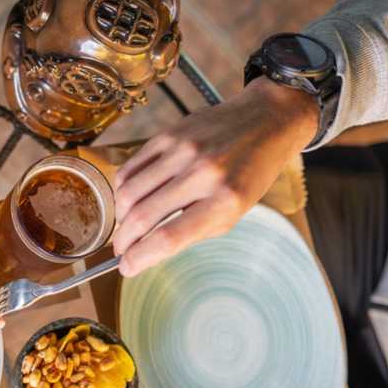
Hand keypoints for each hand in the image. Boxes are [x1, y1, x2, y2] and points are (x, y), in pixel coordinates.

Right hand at [111, 77, 318, 275]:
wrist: (266, 119)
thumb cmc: (251, 173)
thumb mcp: (234, 212)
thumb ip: (194, 230)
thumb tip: (150, 250)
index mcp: (225, 200)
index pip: (169, 237)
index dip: (140, 258)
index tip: (128, 268)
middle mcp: (202, 173)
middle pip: (143, 216)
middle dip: (124, 241)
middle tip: (122, 250)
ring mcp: (183, 150)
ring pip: (129, 192)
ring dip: (120, 217)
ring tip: (125, 226)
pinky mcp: (168, 134)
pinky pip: (131, 167)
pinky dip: (123, 190)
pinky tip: (128, 200)